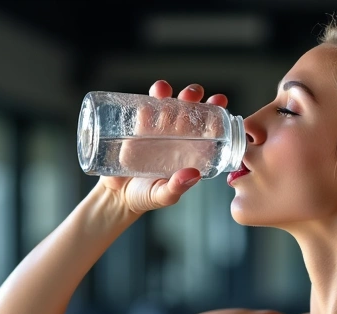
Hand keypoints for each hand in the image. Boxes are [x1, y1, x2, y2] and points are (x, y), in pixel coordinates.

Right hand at [98, 81, 228, 214]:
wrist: (117, 196)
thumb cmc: (145, 197)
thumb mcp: (163, 196)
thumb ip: (177, 188)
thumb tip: (193, 174)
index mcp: (190, 152)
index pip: (208, 128)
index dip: (216, 113)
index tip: (219, 101)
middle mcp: (177, 137)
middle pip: (189, 110)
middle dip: (193, 96)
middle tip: (191, 96)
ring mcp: (158, 131)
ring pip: (168, 104)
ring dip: (170, 93)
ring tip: (165, 92)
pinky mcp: (139, 128)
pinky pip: (146, 108)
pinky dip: (151, 98)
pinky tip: (153, 95)